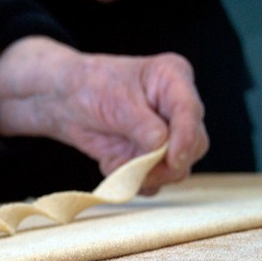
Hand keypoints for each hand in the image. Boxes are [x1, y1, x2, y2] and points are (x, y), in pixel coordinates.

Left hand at [0, 36, 207, 193]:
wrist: (66, 102)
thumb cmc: (91, 87)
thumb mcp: (117, 101)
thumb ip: (142, 125)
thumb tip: (163, 146)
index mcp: (174, 79)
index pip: (191, 112)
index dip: (185, 138)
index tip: (173, 159)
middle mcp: (176, 108)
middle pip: (194, 145)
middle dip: (168, 162)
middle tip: (139, 167)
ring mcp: (167, 135)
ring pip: (177, 168)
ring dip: (147, 174)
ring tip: (116, 161)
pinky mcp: (151, 157)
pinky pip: (153, 181)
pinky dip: (133, 180)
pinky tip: (111, 163)